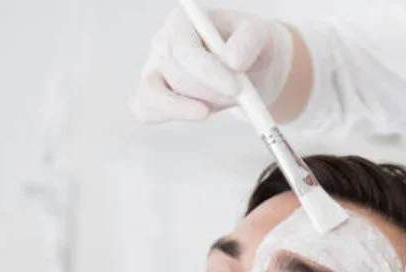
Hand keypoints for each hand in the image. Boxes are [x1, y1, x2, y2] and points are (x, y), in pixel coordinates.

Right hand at [130, 7, 293, 122]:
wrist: (253, 72)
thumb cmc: (251, 48)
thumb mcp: (260, 35)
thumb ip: (249, 40)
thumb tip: (232, 59)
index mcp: (183, 22)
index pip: (185, 51)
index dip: (209, 73)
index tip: (235, 88)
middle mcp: (163, 44)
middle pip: (176, 76)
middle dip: (211, 92)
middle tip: (239, 95)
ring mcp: (155, 70)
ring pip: (158, 96)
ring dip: (196, 106)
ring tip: (225, 101)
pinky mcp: (154, 95)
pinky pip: (145, 110)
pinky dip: (169, 116)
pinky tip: (197, 113)